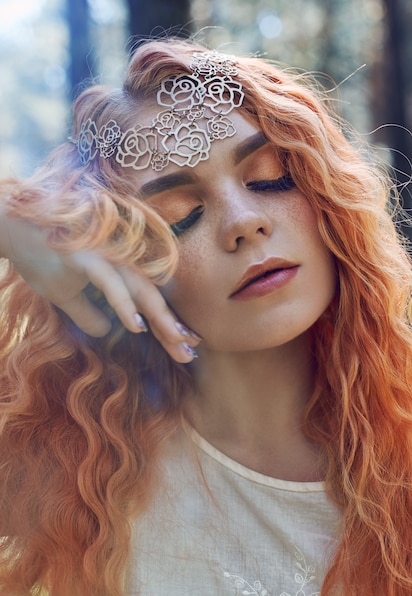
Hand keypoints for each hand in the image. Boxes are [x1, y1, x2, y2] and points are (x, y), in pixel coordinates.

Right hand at [1, 216, 200, 362]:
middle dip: (172, 326)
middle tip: (191, 351)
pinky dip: (124, 303)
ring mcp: (104, 255)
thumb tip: (106, 331)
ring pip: (140, 289)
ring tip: (177, 341)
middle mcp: (117, 259)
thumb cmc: (40, 256)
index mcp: (116, 269)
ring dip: (160, 316)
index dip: (166, 324)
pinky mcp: (86, 254)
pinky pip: (109, 282)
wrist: (10, 226)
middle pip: (152, 296)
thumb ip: (88, 314)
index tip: (185, 346)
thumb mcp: (64, 296)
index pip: (147, 301)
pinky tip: (137, 325)